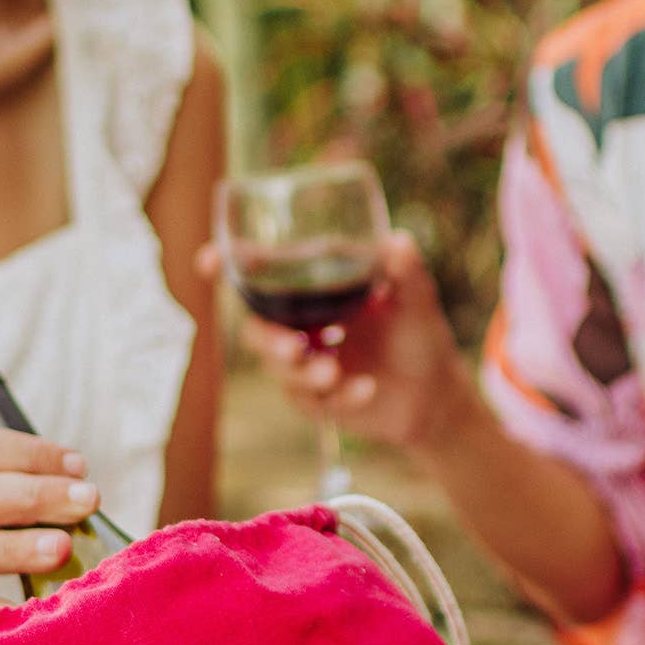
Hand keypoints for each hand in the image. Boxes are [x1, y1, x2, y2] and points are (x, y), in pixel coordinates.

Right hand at [201, 230, 465, 451]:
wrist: (436, 394)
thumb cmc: (419, 335)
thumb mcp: (417, 299)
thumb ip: (406, 272)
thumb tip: (398, 242)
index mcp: (312, 291)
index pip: (259, 275)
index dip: (226, 267)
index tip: (208, 262)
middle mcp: (300, 326)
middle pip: (256, 330)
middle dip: (269, 340)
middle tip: (295, 347)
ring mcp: (306, 366)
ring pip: (279, 370)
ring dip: (302, 372)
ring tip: (335, 373)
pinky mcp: (318, 402)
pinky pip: (311, 402)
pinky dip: (338, 398)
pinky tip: (367, 390)